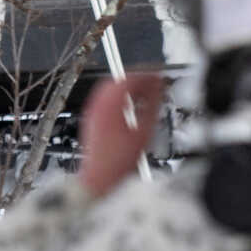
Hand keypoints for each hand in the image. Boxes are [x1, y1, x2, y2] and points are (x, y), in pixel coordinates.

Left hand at [79, 73, 165, 197]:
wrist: (98, 177)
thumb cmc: (117, 160)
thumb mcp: (143, 131)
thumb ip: (152, 105)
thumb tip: (158, 88)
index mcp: (110, 105)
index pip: (128, 78)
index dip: (146, 73)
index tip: (158, 74)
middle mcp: (97, 104)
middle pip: (116, 79)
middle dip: (137, 76)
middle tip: (152, 78)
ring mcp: (92, 110)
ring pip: (109, 86)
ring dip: (127, 84)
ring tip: (144, 88)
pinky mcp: (92, 117)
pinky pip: (104, 96)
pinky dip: (119, 93)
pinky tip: (130, 100)